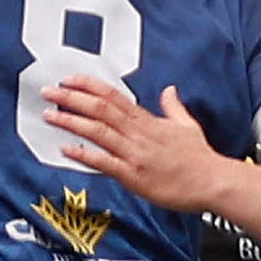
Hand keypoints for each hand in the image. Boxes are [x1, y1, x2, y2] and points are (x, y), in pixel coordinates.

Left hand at [43, 75, 230, 213]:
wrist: (213, 182)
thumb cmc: (200, 158)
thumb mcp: (188, 125)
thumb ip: (174, 107)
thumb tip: (169, 90)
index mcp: (148, 121)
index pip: (113, 96)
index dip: (88, 86)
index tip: (68, 79)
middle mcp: (138, 134)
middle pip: (100, 109)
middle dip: (71, 98)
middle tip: (48, 92)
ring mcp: (135, 154)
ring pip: (98, 131)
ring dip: (71, 121)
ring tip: (49, 115)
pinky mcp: (134, 176)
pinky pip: (104, 162)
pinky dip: (84, 155)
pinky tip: (66, 149)